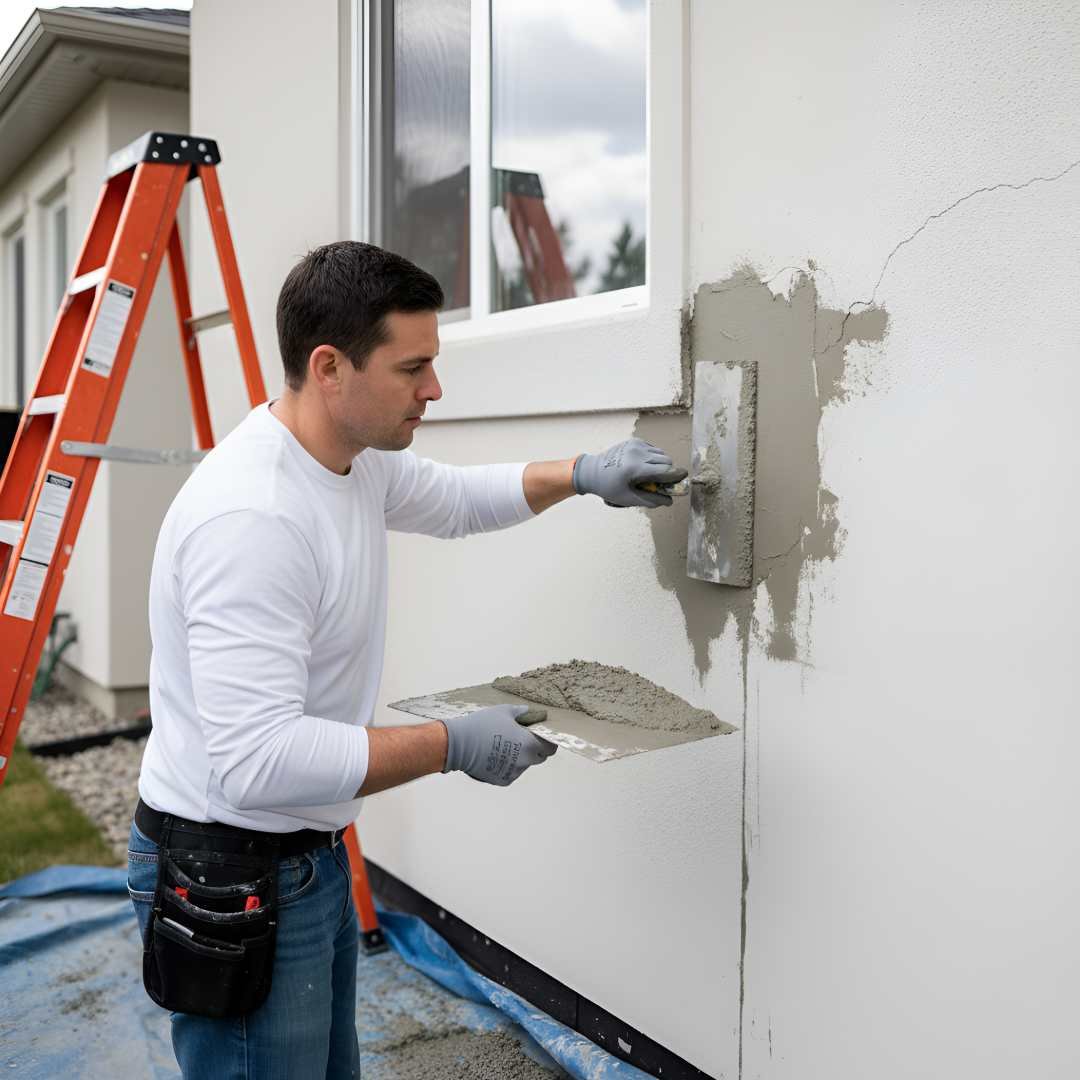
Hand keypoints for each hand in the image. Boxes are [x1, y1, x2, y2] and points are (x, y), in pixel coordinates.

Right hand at [441, 704, 556, 785]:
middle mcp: (524, 761)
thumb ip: (520, 712)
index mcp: (529, 744)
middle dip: (535, 749)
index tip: (542, 736)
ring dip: (520, 758)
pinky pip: (511, 773)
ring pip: (524, 765)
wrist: (459, 744)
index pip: (550, 747)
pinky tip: (495, 756)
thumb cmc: (482, 725)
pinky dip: (508, 766)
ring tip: (504, 746)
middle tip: (523, 739)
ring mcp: (513, 773)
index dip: (548, 741)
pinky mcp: (502, 780)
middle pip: (539, 757)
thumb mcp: (503, 711)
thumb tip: (528, 711)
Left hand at [572, 438, 687, 507]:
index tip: (684, 479)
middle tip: (662, 483)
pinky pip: (653, 449)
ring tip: (649, 474)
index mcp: (635, 468)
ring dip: (661, 464)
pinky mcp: (634, 441)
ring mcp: (635, 445)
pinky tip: (642, 465)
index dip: (677, 476)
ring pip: (661, 454)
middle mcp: (637, 453)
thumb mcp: (628, 498)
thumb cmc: (608, 487)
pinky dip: (653, 457)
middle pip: (666, 461)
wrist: (591, 471)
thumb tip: (669, 501)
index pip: (665, 471)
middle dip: (668, 472)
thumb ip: (650, 500)